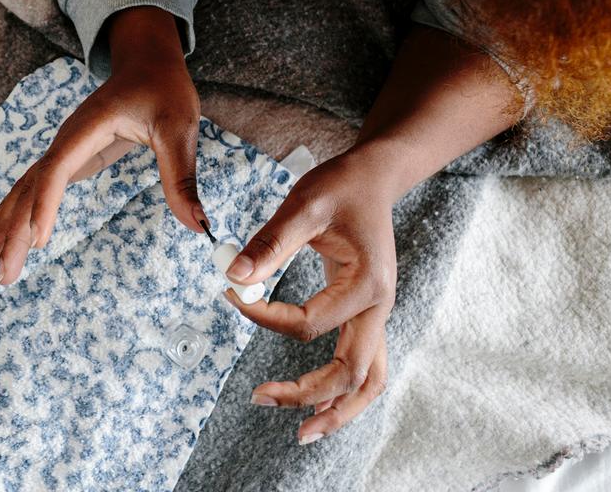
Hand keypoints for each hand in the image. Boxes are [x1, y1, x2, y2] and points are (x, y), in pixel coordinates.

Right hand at [0, 7, 209, 284]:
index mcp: (88, 128)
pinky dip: (13, 212)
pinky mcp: (68, 158)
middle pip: (30, 187)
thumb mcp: (180, 129)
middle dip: (14, 230)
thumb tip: (199, 226)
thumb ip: (182, 178)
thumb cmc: (165, 90)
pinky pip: (33, 187)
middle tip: (2, 274)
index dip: (46, 204)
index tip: (38, 240)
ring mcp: (63, 149)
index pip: (58, 169)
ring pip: (25, 190)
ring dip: (6, 227)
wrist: (147, 62)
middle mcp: (66, 140)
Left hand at [220, 149, 397, 443]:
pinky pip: (363, 365)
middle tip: (260, 398)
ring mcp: (377, 315)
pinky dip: (342, 390)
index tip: (232, 296)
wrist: (374, 177)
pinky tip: (315, 403)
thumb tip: (233, 276)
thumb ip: (270, 243)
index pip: (309, 324)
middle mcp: (378, 307)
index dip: (265, 319)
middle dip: (307, 394)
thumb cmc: (341, 186)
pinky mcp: (367, 314)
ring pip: (368, 380)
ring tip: (301, 431)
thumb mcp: (304, 204)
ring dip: (337, 408)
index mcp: (367, 284)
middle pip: (351, 373)